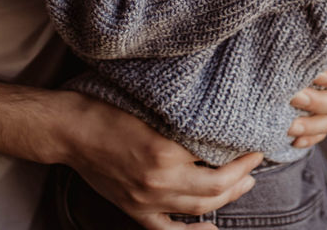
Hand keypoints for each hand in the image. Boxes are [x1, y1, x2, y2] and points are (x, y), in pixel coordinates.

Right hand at [61, 95, 261, 228]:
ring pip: (198, 209)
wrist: (71, 130)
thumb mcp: (154, 110)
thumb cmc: (110, 110)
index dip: (241, 155)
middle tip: (255, 163)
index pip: (217, 159)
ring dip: (227, 198)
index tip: (254, 144)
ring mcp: (146, 200)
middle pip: (216, 188)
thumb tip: (218, 130)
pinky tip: (211, 229)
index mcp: (165, 151)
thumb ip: (184, 125)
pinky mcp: (134, 209)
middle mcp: (158, 180)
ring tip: (244, 184)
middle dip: (242, 176)